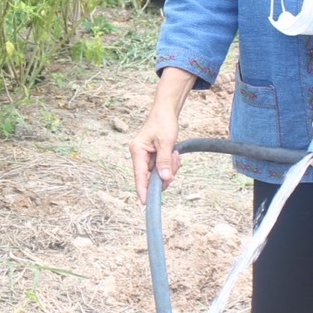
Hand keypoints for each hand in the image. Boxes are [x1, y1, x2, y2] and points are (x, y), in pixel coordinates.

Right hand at [130, 68, 195, 203]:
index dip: (143, 189)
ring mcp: (146, 156)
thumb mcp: (166, 142)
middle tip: (176, 161)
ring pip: (158, 173)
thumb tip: (164, 178)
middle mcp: (139, 155)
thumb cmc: (163, 122)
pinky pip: (162, 167)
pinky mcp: (153, 156)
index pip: (139, 175)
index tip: (145, 202)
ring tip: (176, 155)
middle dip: (165, 174)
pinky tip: (175, 154)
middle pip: (150, 176)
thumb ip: (164, 161)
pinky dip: (170, 164)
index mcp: (137, 150)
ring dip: (170, 168)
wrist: (166, 110)